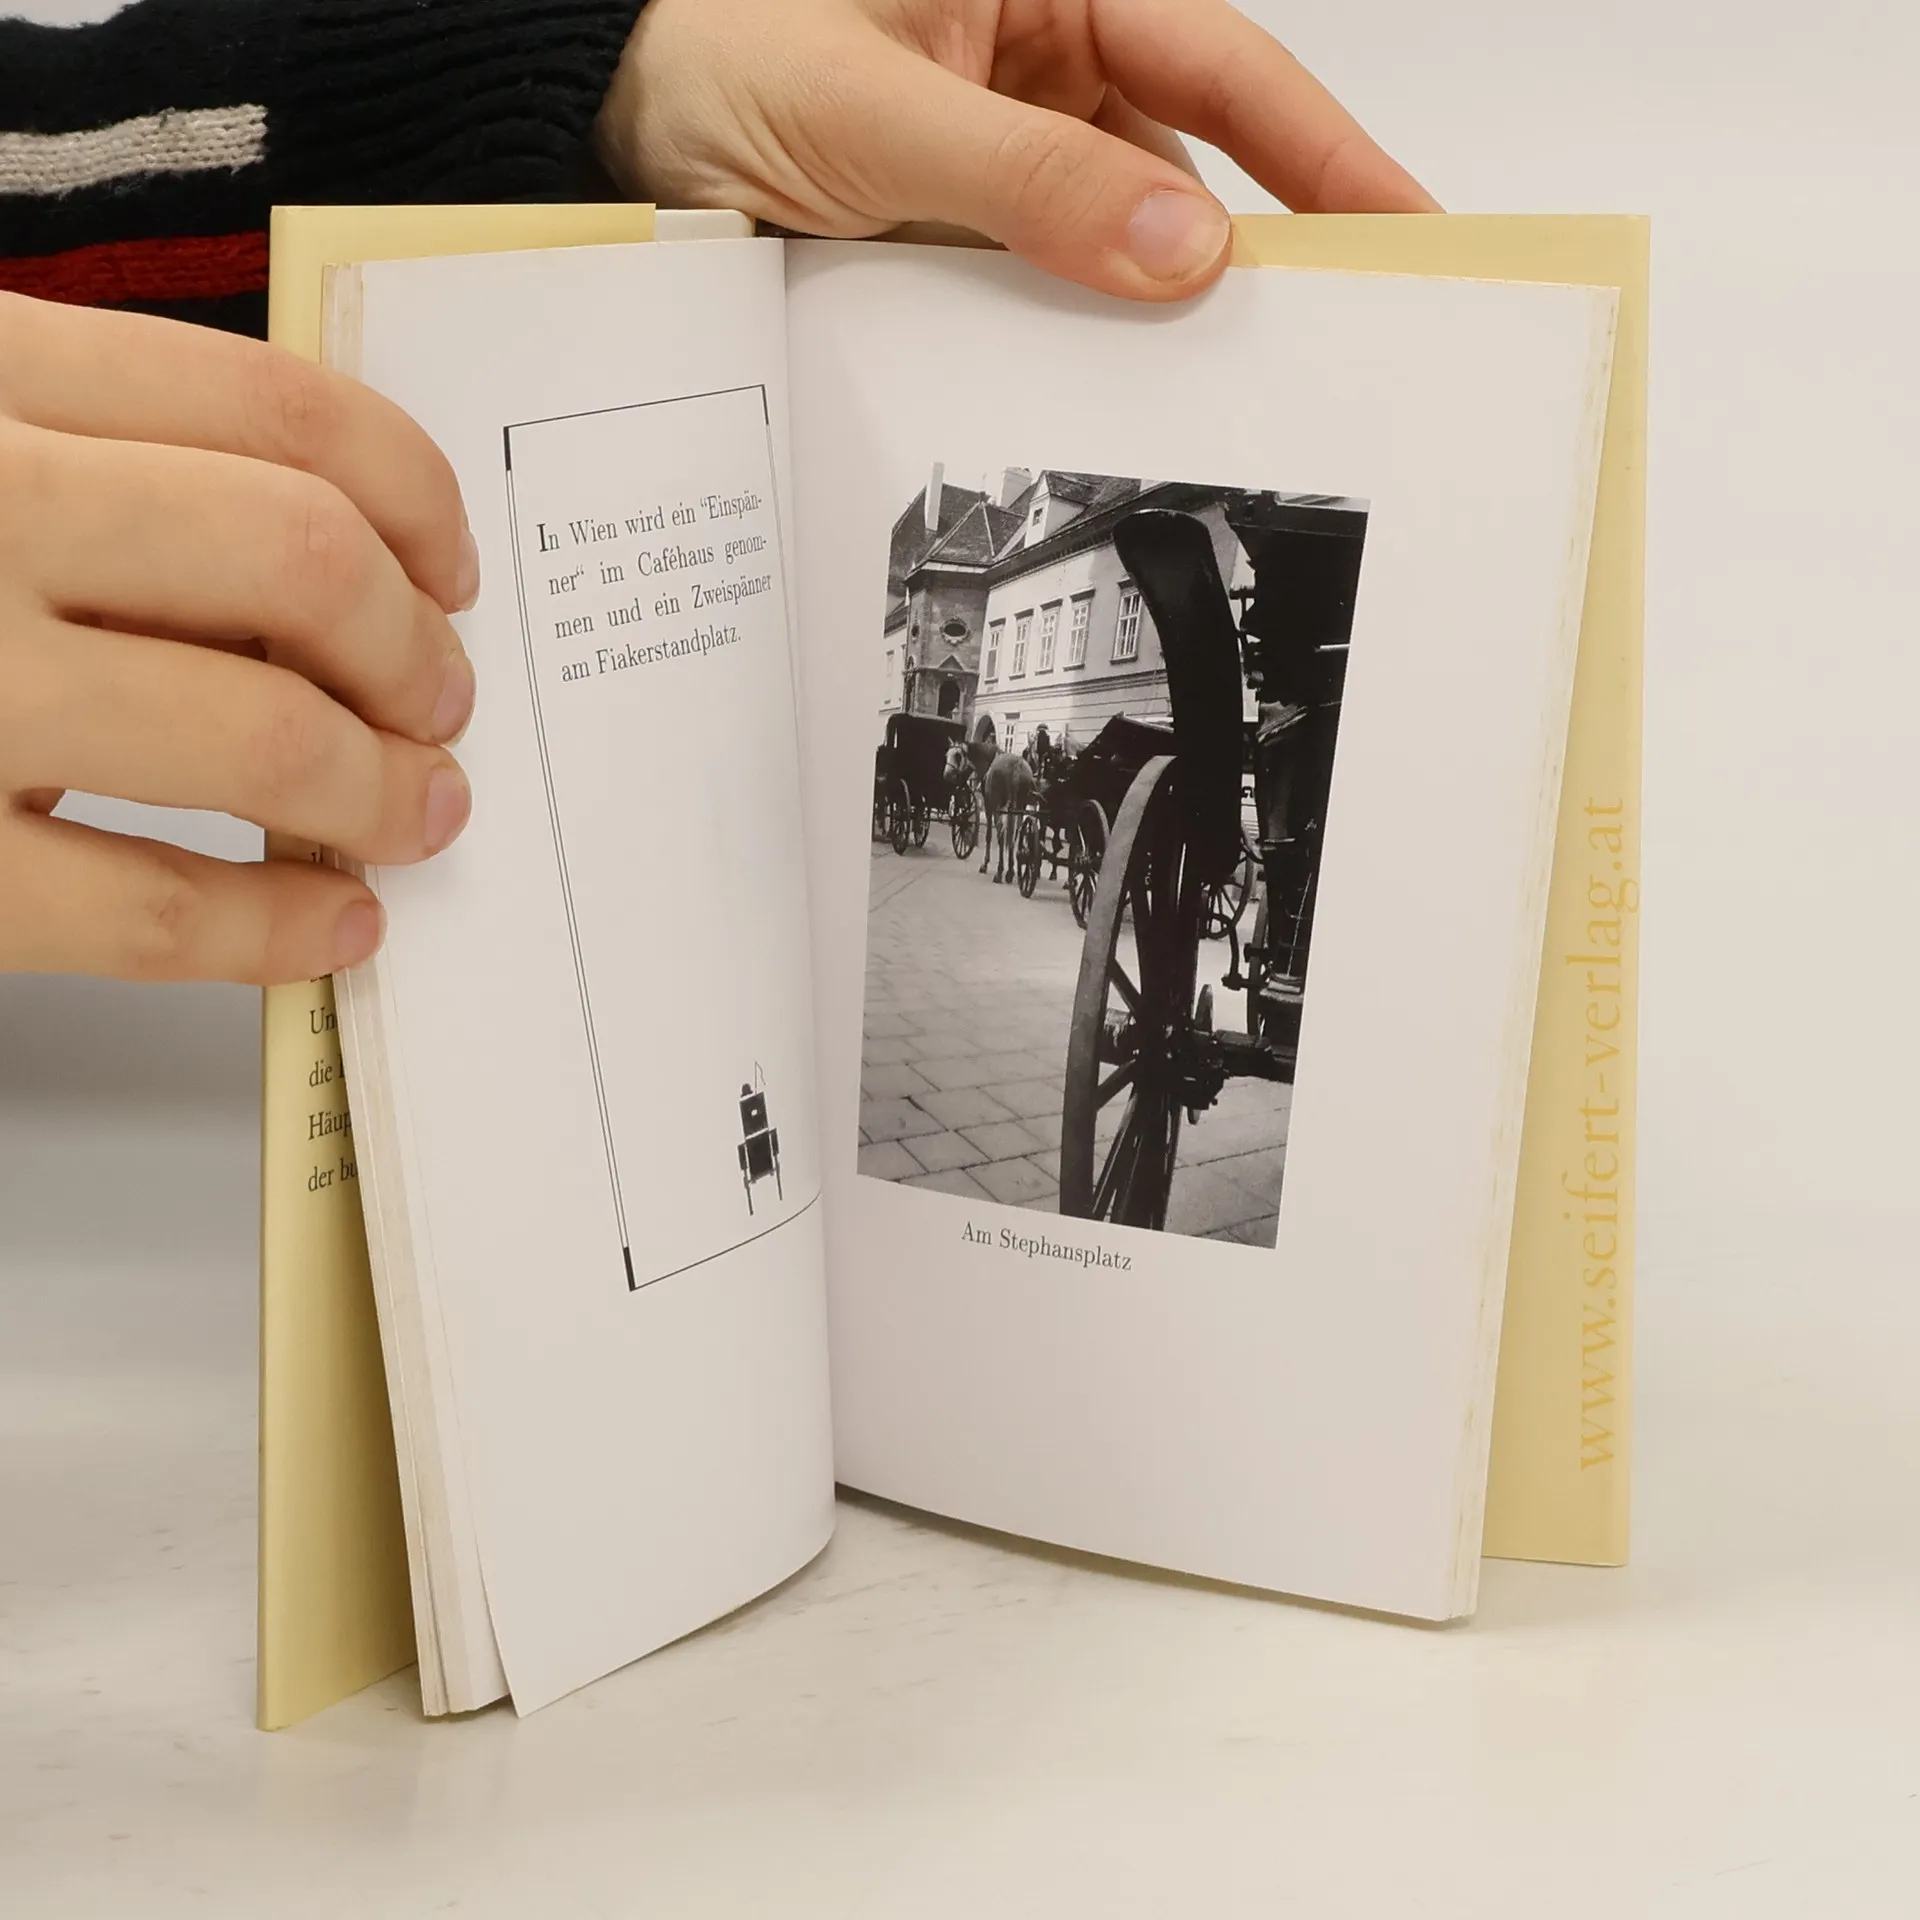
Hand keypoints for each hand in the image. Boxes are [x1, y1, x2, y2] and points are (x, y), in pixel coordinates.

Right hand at [0, 294, 477, 984]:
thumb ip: (90, 462)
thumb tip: (325, 577)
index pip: (284, 413)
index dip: (416, 501)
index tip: (454, 570)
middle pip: (303, 569)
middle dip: (414, 656)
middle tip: (442, 708)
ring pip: (257, 738)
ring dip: (380, 790)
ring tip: (416, 814)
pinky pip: (150, 910)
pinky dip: (277, 927)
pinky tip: (334, 928)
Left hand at [596, 0, 1438, 301]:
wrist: (602, 114)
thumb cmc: (709, 55)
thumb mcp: (875, 120)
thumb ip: (1031, 182)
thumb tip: (1183, 246)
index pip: (1223, 60)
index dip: (1326, 149)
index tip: (1408, 226)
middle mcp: (1042, 45)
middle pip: (1193, 147)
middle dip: (1257, 241)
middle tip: (1343, 333)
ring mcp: (1008, 133)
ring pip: (1124, 222)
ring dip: (1155, 300)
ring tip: (1218, 382)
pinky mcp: (970, 206)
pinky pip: (1053, 266)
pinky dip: (1077, 321)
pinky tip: (1102, 375)